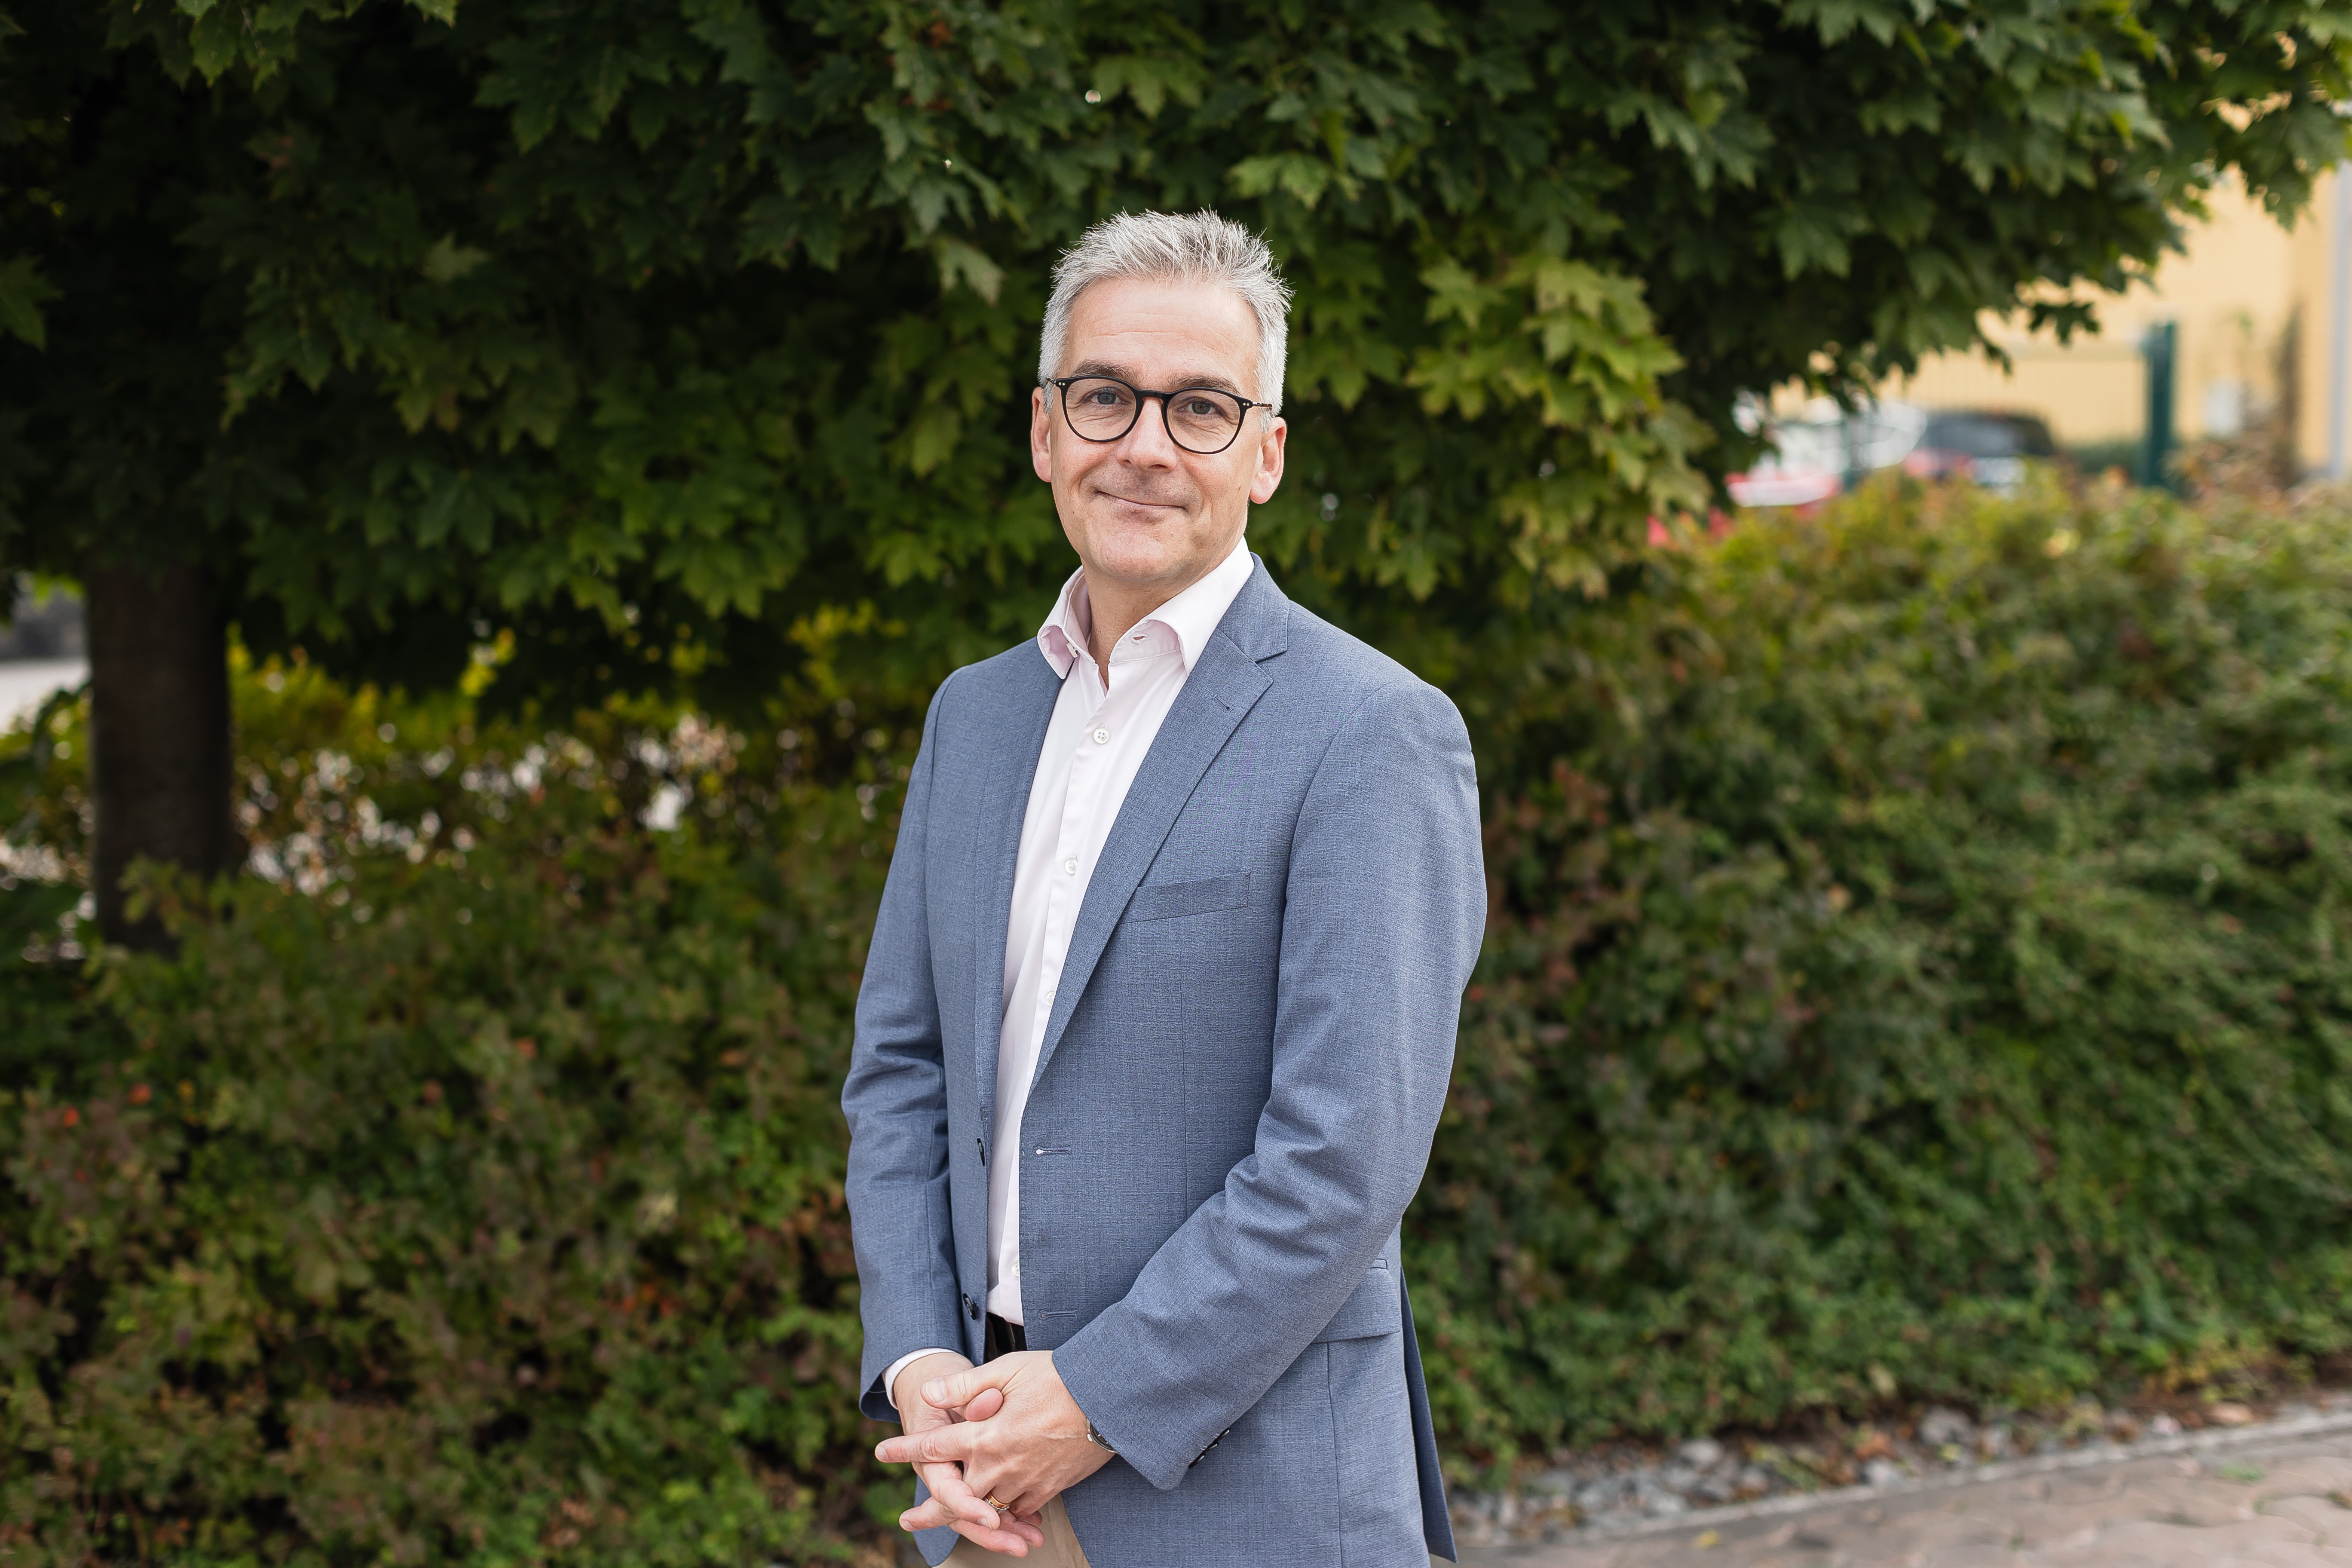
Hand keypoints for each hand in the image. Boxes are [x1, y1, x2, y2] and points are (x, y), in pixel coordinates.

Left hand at [888, 1351, 1045, 1555]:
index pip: (935, 1446)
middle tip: (907, 1520)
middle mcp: (1000, 1466)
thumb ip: (964, 1386)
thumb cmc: (1058, 1377)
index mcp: (986, 1436)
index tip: (882, 1452)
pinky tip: (998, 1511)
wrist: (1108, 1399)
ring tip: (951, 1523)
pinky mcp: (1048, 1489)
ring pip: (986, 1509)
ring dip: (968, 1518)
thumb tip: (929, 1393)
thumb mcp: (1007, 1370)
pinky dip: (1005, 1513)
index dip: (905, 1449)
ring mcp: (1025, 1482)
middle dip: (929, 1511)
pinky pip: (1017, 1508)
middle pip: (955, 1498)